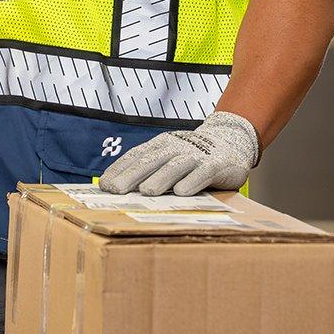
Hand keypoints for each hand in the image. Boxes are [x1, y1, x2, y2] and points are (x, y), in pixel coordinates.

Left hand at [98, 111, 259, 195]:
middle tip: (116, 190)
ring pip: (174, 166)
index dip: (118, 170)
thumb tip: (118, 188)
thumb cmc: (191, 155)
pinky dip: (192, 181)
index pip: (135, 157)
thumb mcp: (168, 157)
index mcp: (159, 146)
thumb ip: (148, 170)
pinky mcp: (216, 165)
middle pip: (150, 162)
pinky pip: (203, 173)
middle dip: (131, 176)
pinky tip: (182, 192)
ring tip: (146, 191)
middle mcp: (174, 148)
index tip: (103, 185)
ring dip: (160, 179)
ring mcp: (195, 155)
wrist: (230, 141)